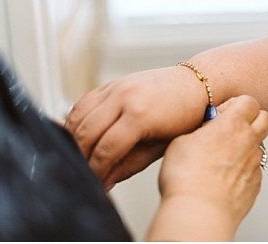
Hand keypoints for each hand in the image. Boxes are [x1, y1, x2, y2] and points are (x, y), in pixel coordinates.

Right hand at [66, 65, 206, 187]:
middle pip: (87, 131)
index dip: (96, 170)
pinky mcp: (111, 83)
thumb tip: (105, 181)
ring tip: (78, 158)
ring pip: (79, 114)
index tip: (94, 184)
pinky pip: (84, 101)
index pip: (107, 148)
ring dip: (73, 138)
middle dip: (81, 156)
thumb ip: (129, 164)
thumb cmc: (184, 117)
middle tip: (82, 174)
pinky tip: (78, 135)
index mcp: (139, 114)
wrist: (194, 84)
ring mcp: (115, 86)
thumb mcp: (161, 147)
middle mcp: (123, 96)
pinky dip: (76, 119)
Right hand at [153, 97, 267, 240]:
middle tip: (229, 128)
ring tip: (221, 156)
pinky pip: (254, 169)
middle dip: (251, 119)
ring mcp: (254, 166)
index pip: (249, 101)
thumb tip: (204, 129)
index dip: (236, 104)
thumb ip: (199, 129)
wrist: (198, 214)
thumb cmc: (185, 177)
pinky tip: (223, 177)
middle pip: (265, 119)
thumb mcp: (182, 140)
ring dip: (245, 145)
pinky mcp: (255, 187)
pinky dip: (243, 168)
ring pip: (259, 146)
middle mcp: (248, 142)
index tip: (220, 113)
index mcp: (232, 125)